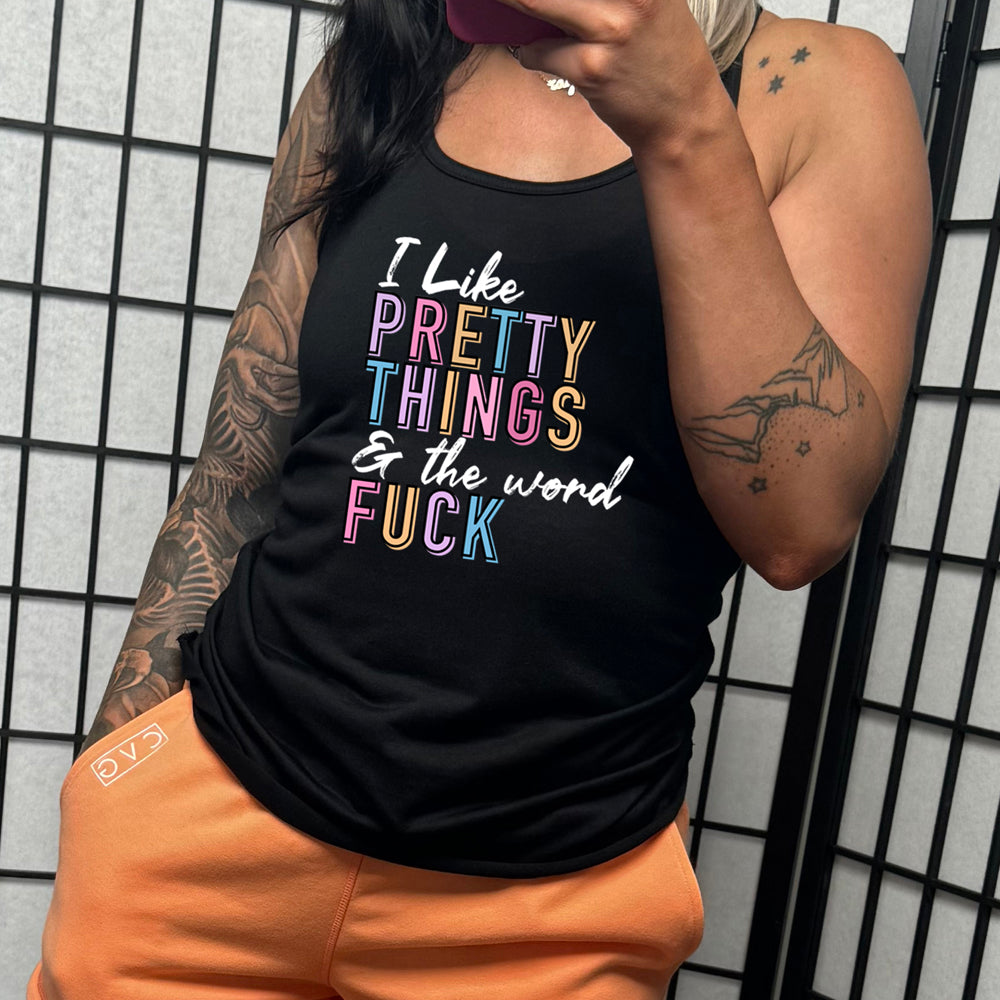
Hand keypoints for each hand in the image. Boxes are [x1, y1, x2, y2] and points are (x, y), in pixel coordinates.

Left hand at [495, 0, 725, 149]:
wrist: (684, 115)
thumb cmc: (661, 53)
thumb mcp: (649, 0)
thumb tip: (537, 0)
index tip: (545, 0)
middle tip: (504, 0)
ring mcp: (610, 28)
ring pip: (534, 2)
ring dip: (513, 4)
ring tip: (507, 9)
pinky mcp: (591, 68)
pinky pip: (538, 52)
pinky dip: (531, 54)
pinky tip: (542, 55)